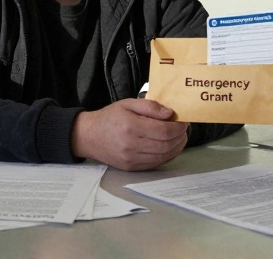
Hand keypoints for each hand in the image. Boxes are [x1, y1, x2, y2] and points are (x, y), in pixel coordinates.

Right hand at [71, 98, 188, 170]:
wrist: (89, 136)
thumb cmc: (109, 117)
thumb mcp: (127, 103)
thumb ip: (150, 106)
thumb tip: (170, 113)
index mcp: (131, 126)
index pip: (164, 131)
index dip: (178, 127)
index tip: (183, 121)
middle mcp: (131, 145)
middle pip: (166, 145)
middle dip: (180, 137)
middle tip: (183, 128)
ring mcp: (131, 159)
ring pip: (163, 156)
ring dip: (176, 147)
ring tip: (179, 137)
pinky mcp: (132, 168)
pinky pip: (156, 163)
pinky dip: (167, 155)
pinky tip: (169, 146)